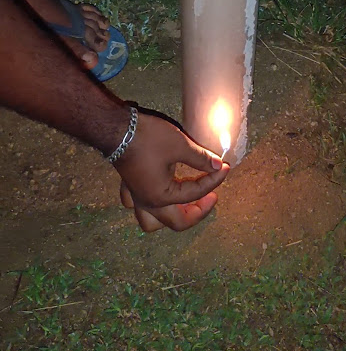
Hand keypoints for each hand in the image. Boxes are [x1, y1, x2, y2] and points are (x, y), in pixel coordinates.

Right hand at [115, 112, 228, 230]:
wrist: (117, 128)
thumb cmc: (148, 138)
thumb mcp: (180, 145)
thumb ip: (201, 158)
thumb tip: (218, 165)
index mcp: (162, 197)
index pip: (195, 194)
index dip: (214, 181)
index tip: (224, 167)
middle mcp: (148, 202)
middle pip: (177, 222)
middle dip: (198, 211)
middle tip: (212, 196)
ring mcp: (136, 196)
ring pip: (152, 221)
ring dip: (170, 217)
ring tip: (185, 203)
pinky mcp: (129, 186)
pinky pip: (137, 205)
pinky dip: (149, 204)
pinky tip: (159, 191)